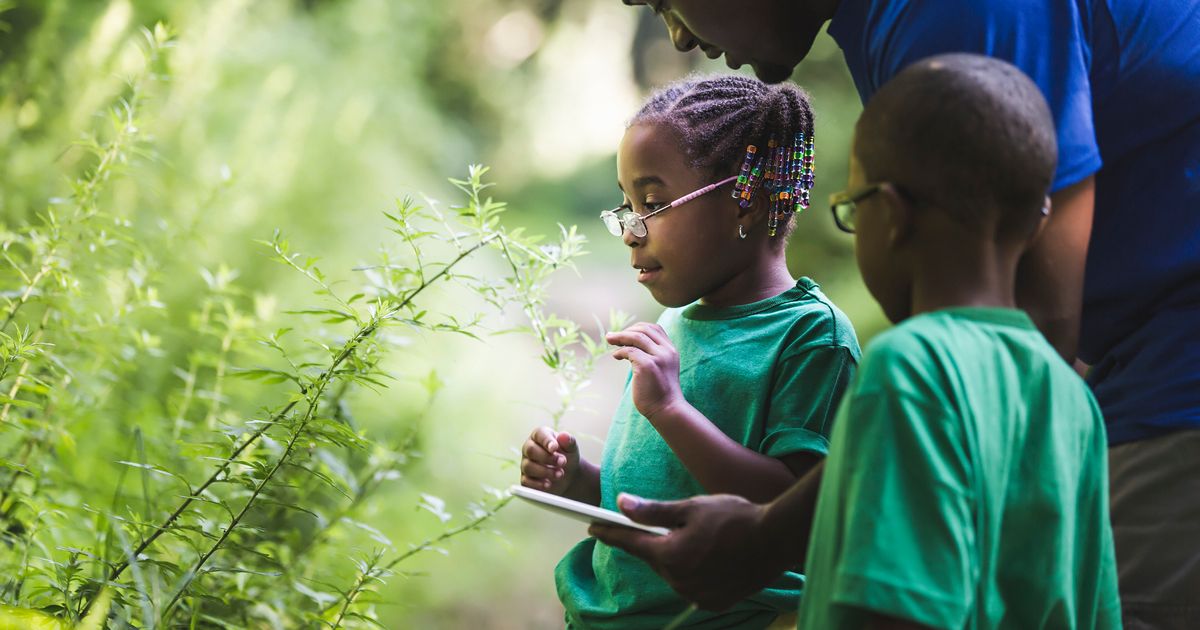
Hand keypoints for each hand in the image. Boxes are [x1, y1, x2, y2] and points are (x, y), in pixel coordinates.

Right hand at [520, 427, 579, 494]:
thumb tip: (563, 436)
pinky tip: (549, 484)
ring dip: (545, 471)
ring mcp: (526, 463)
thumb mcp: (571, 448)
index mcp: (540, 436)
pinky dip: (538, 484)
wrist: (569, 474)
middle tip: (562, 462)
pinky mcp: (526, 479)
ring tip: (560, 474)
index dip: (546, 441)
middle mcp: (529, 448)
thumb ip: (569, 442)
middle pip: (530, 450)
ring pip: (528, 466)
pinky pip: (526, 481)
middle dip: (547, 457)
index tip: (555, 448)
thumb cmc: (567, 456)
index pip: (539, 434)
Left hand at [589, 493, 795, 610]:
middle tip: (662, 523)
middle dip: (653, 541)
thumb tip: (621, 504)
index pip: (630, 543)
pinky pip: (692, 585)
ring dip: (675, 556)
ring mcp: (696, 595)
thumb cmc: (735, 517)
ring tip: (697, 539)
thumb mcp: (691, 507)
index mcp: (671, 554)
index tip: (592, 526)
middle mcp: (679, 580)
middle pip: (654, 558)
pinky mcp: (713, 602)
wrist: (776, 540)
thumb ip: (653, 510)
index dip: (609, 533)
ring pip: (673, 572)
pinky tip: (710, 556)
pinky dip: (694, 571)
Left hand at [606, 322, 684, 419]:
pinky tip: (616, 356)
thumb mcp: (661, 368)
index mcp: (671, 350)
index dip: (638, 328)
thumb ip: (652, 356)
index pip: (655, 328)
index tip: (625, 334)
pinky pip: (629, 351)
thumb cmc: (659, 392)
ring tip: (609, 339)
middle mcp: (667, 351)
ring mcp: (658, 357)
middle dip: (626, 331)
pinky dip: (620, 351)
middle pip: (644, 329)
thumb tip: (629, 346)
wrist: (666, 409)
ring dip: (620, 337)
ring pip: (636, 337)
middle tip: (611, 337)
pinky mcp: (648, 365)